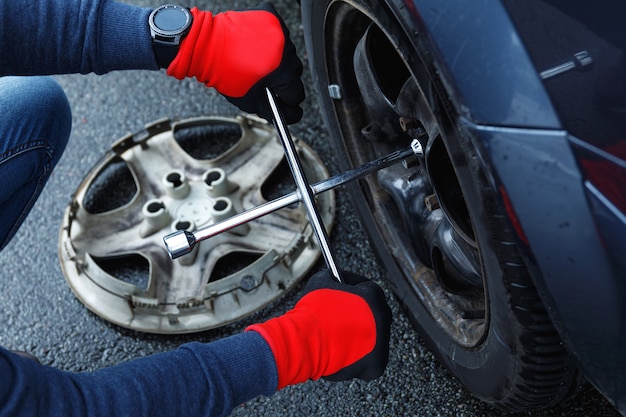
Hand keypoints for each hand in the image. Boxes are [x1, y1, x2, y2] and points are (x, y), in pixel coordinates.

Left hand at [167, 2, 304, 123]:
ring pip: (288, 52)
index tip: (284, 102)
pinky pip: (280, 32)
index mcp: (280, 72)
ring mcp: (279, 31)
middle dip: (283, 80)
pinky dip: (272, 40)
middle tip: (267, 81)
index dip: (289, 102)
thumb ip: (269, 110)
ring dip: (278, 59)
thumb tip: (286, 114)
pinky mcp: (271, 17)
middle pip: (295, 72)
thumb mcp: (247, 100)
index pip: (297, 94)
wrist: (205, 44)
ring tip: (260, 62)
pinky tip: (259, 47)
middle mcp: (283, 50)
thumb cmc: (221, 70)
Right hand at [246, 269, 391, 388]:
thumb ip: (334, 278)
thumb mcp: (321, 281)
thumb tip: (334, 279)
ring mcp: (381, 343)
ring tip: (339, 338)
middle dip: (358, 315)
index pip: (367, 289)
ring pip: (373, 339)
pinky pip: (369, 361)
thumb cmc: (313, 314)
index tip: (344, 294)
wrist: (306, 341)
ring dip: (359, 338)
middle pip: (373, 315)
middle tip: (341, 318)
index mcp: (373, 296)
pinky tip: (343, 353)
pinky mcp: (376, 364)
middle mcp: (382, 318)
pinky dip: (358, 360)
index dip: (352, 291)